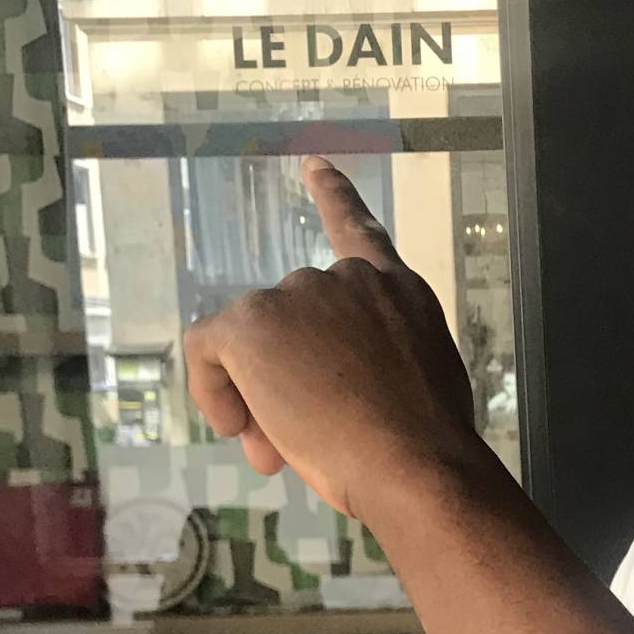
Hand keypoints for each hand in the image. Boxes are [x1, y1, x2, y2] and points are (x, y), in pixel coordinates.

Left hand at [182, 157, 480, 522]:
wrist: (416, 466)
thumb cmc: (426, 449)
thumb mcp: (412, 391)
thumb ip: (367, 375)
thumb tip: (309, 409)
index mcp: (397, 291)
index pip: (360, 233)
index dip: (335, 199)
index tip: (315, 167)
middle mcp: (347, 279)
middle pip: (291, 323)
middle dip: (289, 382)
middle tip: (301, 443)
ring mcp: (298, 294)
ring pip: (253, 345)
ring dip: (261, 397)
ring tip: (286, 450)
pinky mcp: (253, 322)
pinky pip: (208, 351)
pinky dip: (214, 391)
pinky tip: (238, 428)